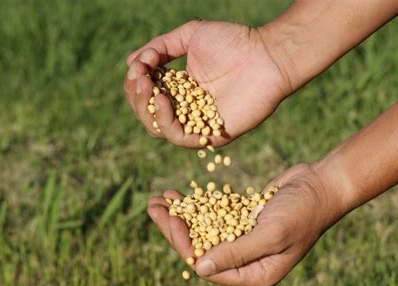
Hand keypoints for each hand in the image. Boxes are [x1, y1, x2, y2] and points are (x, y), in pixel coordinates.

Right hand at [123, 20, 291, 147]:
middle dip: (137, 96)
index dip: (136, 83)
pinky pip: (182, 138)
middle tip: (139, 78)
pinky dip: (167, 123)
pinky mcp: (212, 134)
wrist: (265, 54)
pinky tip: (164, 102)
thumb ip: (161, 47)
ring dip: (146, 109)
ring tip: (148, 88)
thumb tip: (132, 62)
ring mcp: (198, 122)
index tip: (137, 67)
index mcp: (181, 87)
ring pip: (159, 128)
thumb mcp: (190, 35)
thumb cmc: (233, 42)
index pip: (147, 94)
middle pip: (148, 114)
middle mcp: (187, 107)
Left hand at [147, 162, 345, 285]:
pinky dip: (197, 205)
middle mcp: (247, 260)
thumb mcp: (272, 234)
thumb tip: (199, 268)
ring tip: (158, 200)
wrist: (323, 184)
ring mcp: (244, 238)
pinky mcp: (243, 218)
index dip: (185, 246)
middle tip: (152, 207)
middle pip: (201, 248)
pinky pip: (214, 215)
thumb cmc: (304, 212)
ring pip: (204, 230)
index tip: (171, 221)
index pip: (210, 266)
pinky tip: (178, 195)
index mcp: (255, 273)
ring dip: (181, 215)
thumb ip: (237, 252)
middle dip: (175, 228)